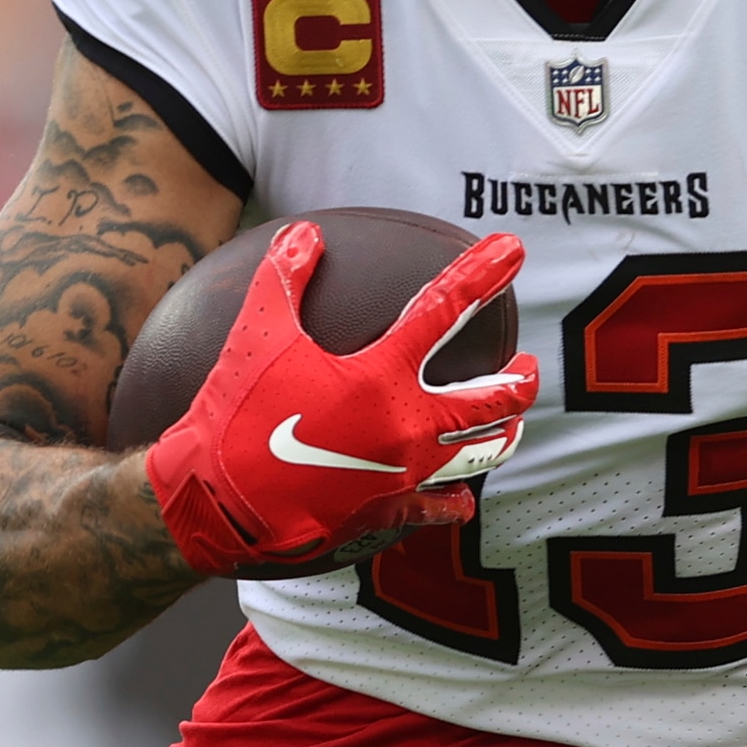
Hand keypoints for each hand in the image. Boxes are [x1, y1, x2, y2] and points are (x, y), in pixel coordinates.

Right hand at [143, 222, 541, 577]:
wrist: (217, 503)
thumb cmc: (235, 414)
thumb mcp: (255, 334)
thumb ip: (284, 278)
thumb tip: (303, 233)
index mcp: (380, 375)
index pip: (445, 309)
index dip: (482, 272)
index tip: (513, 249)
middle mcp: (406, 425)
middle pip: (490, 399)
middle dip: (519, 379)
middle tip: (530, 365)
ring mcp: (403, 474)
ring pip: (479, 454)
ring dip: (502, 434)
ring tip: (511, 424)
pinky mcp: (387, 514)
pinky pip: (438, 508)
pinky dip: (454, 501)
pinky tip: (462, 501)